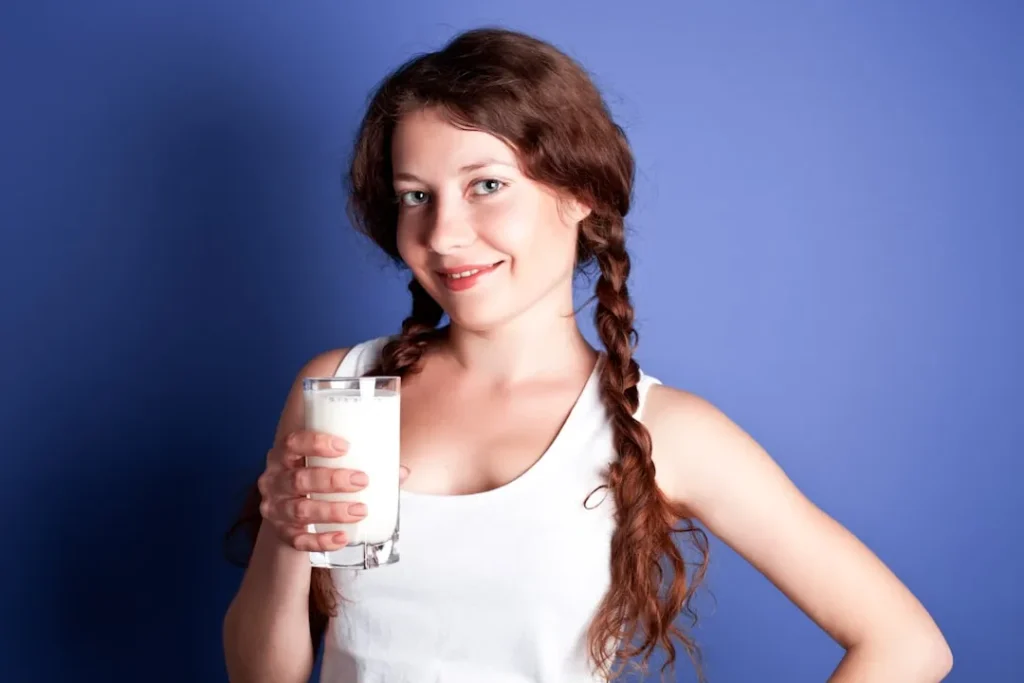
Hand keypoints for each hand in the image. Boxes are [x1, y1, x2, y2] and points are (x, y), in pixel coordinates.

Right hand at [257, 430, 407, 552]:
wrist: (291, 512)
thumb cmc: (316, 479)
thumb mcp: (328, 466)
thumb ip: (361, 464)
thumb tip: (401, 471)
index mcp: (284, 456)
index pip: (292, 443)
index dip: (316, 443)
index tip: (345, 446)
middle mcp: (274, 481)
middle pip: (299, 479)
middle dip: (332, 480)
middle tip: (362, 481)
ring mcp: (276, 509)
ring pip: (300, 510)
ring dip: (332, 511)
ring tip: (361, 510)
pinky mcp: (283, 533)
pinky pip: (299, 540)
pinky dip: (321, 540)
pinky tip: (342, 538)